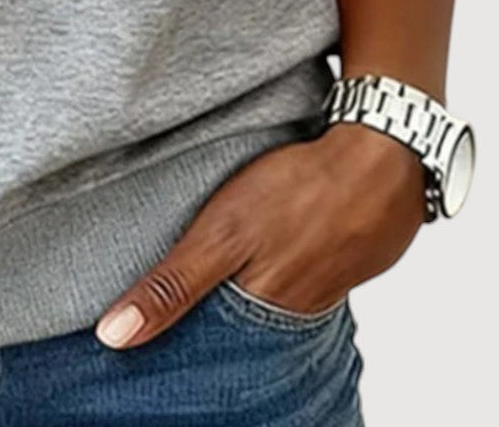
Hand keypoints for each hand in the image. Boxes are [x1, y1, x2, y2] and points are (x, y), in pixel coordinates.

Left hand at [94, 122, 425, 347]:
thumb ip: (173, 285)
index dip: (178, 337)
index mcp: (262, 311)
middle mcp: (296, 309)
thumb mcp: (223, 234)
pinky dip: (283, 268)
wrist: (385, 153)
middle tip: (181, 300)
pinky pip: (306, 275)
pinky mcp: (345, 256)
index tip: (143, 334)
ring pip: (275, 301)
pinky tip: (274, 250)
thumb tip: (114, 337)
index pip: (210, 344)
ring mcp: (327, 282)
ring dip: (249, 293)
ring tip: (224, 276)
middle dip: (212, 318)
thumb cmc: (300, 190)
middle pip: (243, 325)